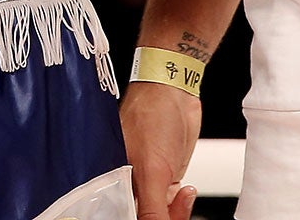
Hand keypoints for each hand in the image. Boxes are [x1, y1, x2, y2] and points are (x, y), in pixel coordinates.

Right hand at [123, 82, 202, 219]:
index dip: (141, 219)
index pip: (124, 213)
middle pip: (143, 216)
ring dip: (176, 212)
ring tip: (183, 197)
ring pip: (159, 213)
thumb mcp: (153, 170)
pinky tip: (186, 191)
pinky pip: (170, 204)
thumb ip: (152, 208)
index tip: (156, 218)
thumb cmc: (153, 116)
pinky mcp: (163, 177)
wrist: (174, 92)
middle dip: (161, 217)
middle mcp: (126, 182)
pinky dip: (181, 204)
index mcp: (112, 180)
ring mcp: (146, 180)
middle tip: (172, 209)